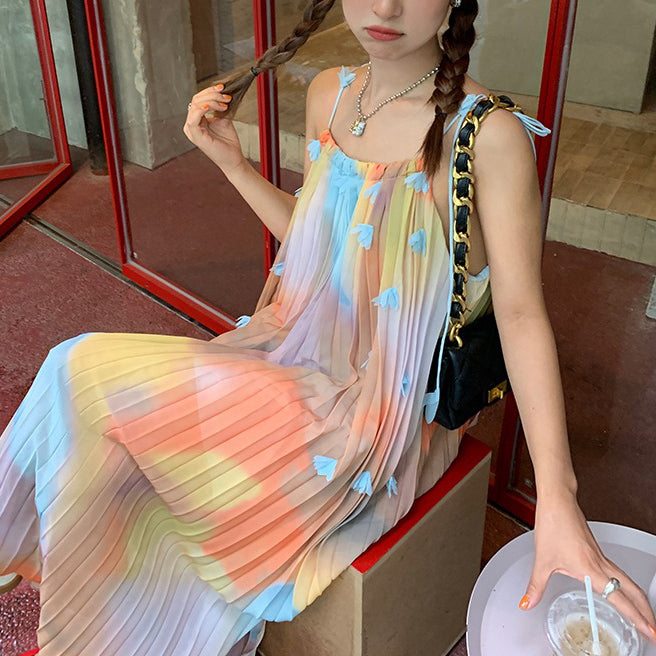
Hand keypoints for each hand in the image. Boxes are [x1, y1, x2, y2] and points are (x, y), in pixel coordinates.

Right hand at [182, 82, 245, 174]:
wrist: (233, 158)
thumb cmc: (228, 141)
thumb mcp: (224, 119)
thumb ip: (219, 107)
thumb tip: (223, 93)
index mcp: (197, 119)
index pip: (199, 99)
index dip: (210, 91)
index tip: (223, 89)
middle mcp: (192, 124)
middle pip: (196, 100)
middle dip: (212, 95)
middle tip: (226, 97)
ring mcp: (192, 130)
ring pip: (195, 106)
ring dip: (211, 101)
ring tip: (224, 105)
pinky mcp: (195, 136)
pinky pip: (193, 119)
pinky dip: (201, 110)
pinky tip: (210, 108)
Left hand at [520, 492, 655, 645]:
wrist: (558, 502)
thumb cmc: (553, 524)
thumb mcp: (542, 560)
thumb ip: (536, 585)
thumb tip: (527, 602)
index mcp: (591, 569)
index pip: (621, 599)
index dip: (637, 618)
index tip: (650, 632)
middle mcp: (601, 564)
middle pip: (633, 591)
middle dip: (647, 613)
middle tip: (655, 631)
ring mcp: (601, 557)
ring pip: (628, 581)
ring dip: (640, 600)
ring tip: (645, 616)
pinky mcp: (597, 551)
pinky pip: (619, 573)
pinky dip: (628, 587)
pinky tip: (622, 592)